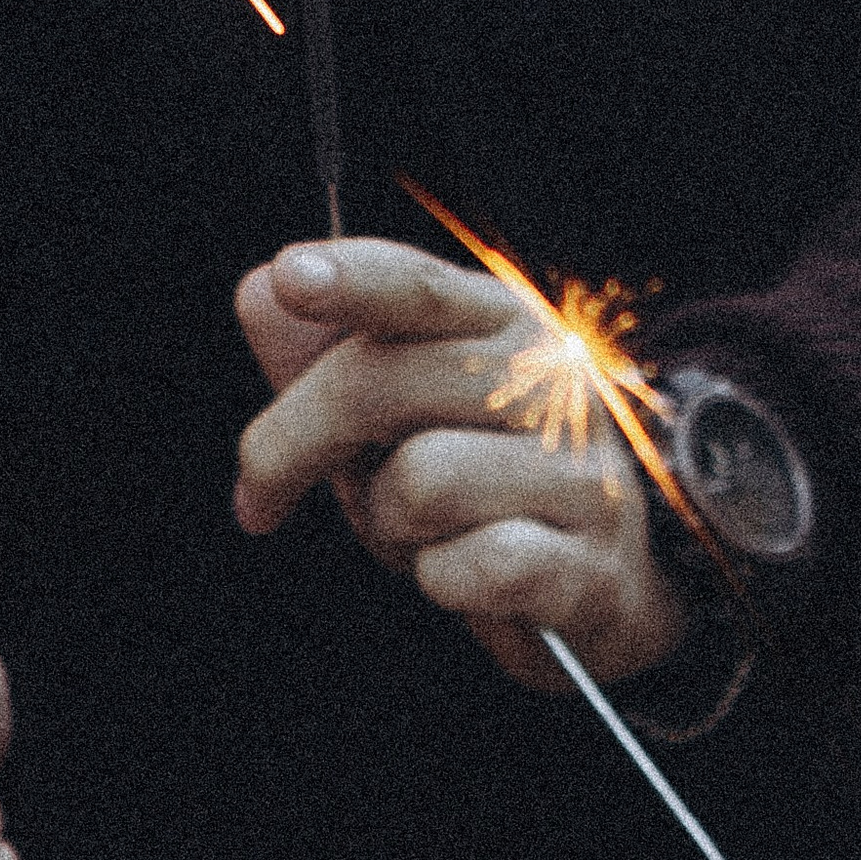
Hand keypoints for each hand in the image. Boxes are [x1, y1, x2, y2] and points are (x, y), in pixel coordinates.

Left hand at [234, 239, 688, 695]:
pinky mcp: (588, 562)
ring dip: (389, 524)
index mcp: (498, 321)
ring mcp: (579, 470)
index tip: (290, 278)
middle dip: (290, 447)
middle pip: (379, 386)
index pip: (418, 286)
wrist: (602, 581)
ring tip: (419, 532)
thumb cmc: (480, 480)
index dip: (353, 278)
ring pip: (421, 481)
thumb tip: (258, 292)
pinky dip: (443, 580)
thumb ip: (327, 354)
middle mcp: (549, 377)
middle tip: (259, 495)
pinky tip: (465, 575)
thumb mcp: (395, 414)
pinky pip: (472, 566)